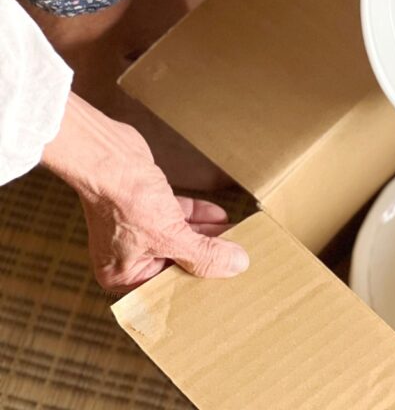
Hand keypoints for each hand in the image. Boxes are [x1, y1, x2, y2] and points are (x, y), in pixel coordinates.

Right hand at [42, 93, 248, 291]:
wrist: (108, 156)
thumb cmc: (125, 200)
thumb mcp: (170, 235)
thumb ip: (204, 253)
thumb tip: (237, 264)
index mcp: (122, 274)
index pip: (168, 286)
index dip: (198, 282)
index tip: (227, 279)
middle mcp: (128, 254)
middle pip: (177, 261)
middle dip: (207, 256)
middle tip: (237, 256)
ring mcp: (137, 228)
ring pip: (181, 237)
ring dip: (208, 234)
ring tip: (238, 236)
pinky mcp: (148, 205)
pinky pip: (178, 217)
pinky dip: (198, 216)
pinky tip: (220, 217)